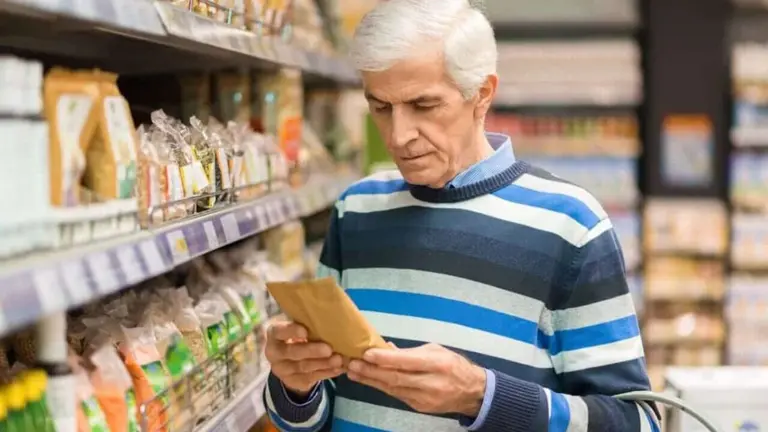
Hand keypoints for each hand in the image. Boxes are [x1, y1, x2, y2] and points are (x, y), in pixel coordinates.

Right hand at [265, 320, 343, 395]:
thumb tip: (331, 315)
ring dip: (323, 364)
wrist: (290, 360)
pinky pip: (311, 378)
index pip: (278, 332)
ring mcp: (283, 370)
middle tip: (328, 348)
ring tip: (338, 359)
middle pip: (292, 352)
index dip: (290, 331)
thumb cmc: (298, 335)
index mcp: (274, 335)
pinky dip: (326, 373)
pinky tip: (338, 368)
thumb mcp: (297, 326)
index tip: (305, 331)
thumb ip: (307, 322)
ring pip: (304, 367)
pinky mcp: (294, 381)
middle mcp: (274, 353)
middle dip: (312, 351)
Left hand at [347, 343, 485, 416]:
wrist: (472, 392)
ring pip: (393, 390)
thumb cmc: (453, 365)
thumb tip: (386, 347)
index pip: (407, 362)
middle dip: (371, 372)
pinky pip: (397, 396)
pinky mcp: (419, 408)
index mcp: (437, 364)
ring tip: (354, 372)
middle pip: (396, 379)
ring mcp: (425, 398)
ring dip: (371, 381)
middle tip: (352, 364)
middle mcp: (431, 383)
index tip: (367, 353)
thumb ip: (410, 351)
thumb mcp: (435, 350)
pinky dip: (382, 387)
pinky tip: (369, 380)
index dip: (385, 359)